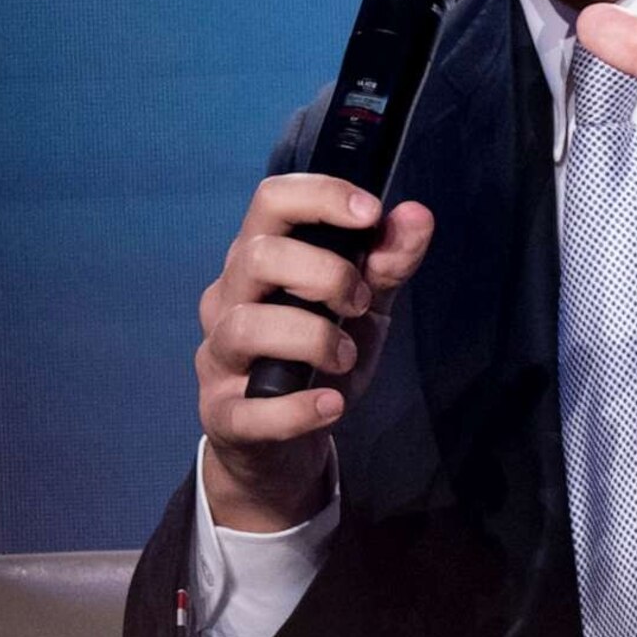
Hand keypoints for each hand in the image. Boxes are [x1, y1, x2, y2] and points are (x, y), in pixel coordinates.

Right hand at [195, 176, 434, 531]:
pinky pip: (248, 410)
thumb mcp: (363, 306)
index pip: (271, 200)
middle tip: (359, 302)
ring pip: (247, 327)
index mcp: (259, 259)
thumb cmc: (319, 357)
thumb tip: (417, 215)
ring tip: (346, 356)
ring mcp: (218, 357)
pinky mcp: (221, 415)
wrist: (289, 440)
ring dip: (313, 338)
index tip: (370, 213)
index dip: (321, 196)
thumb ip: (388, 263)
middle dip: (324, 274)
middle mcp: (228, 299)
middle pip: (258, 257)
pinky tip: (331, 404)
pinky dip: (297, 409)